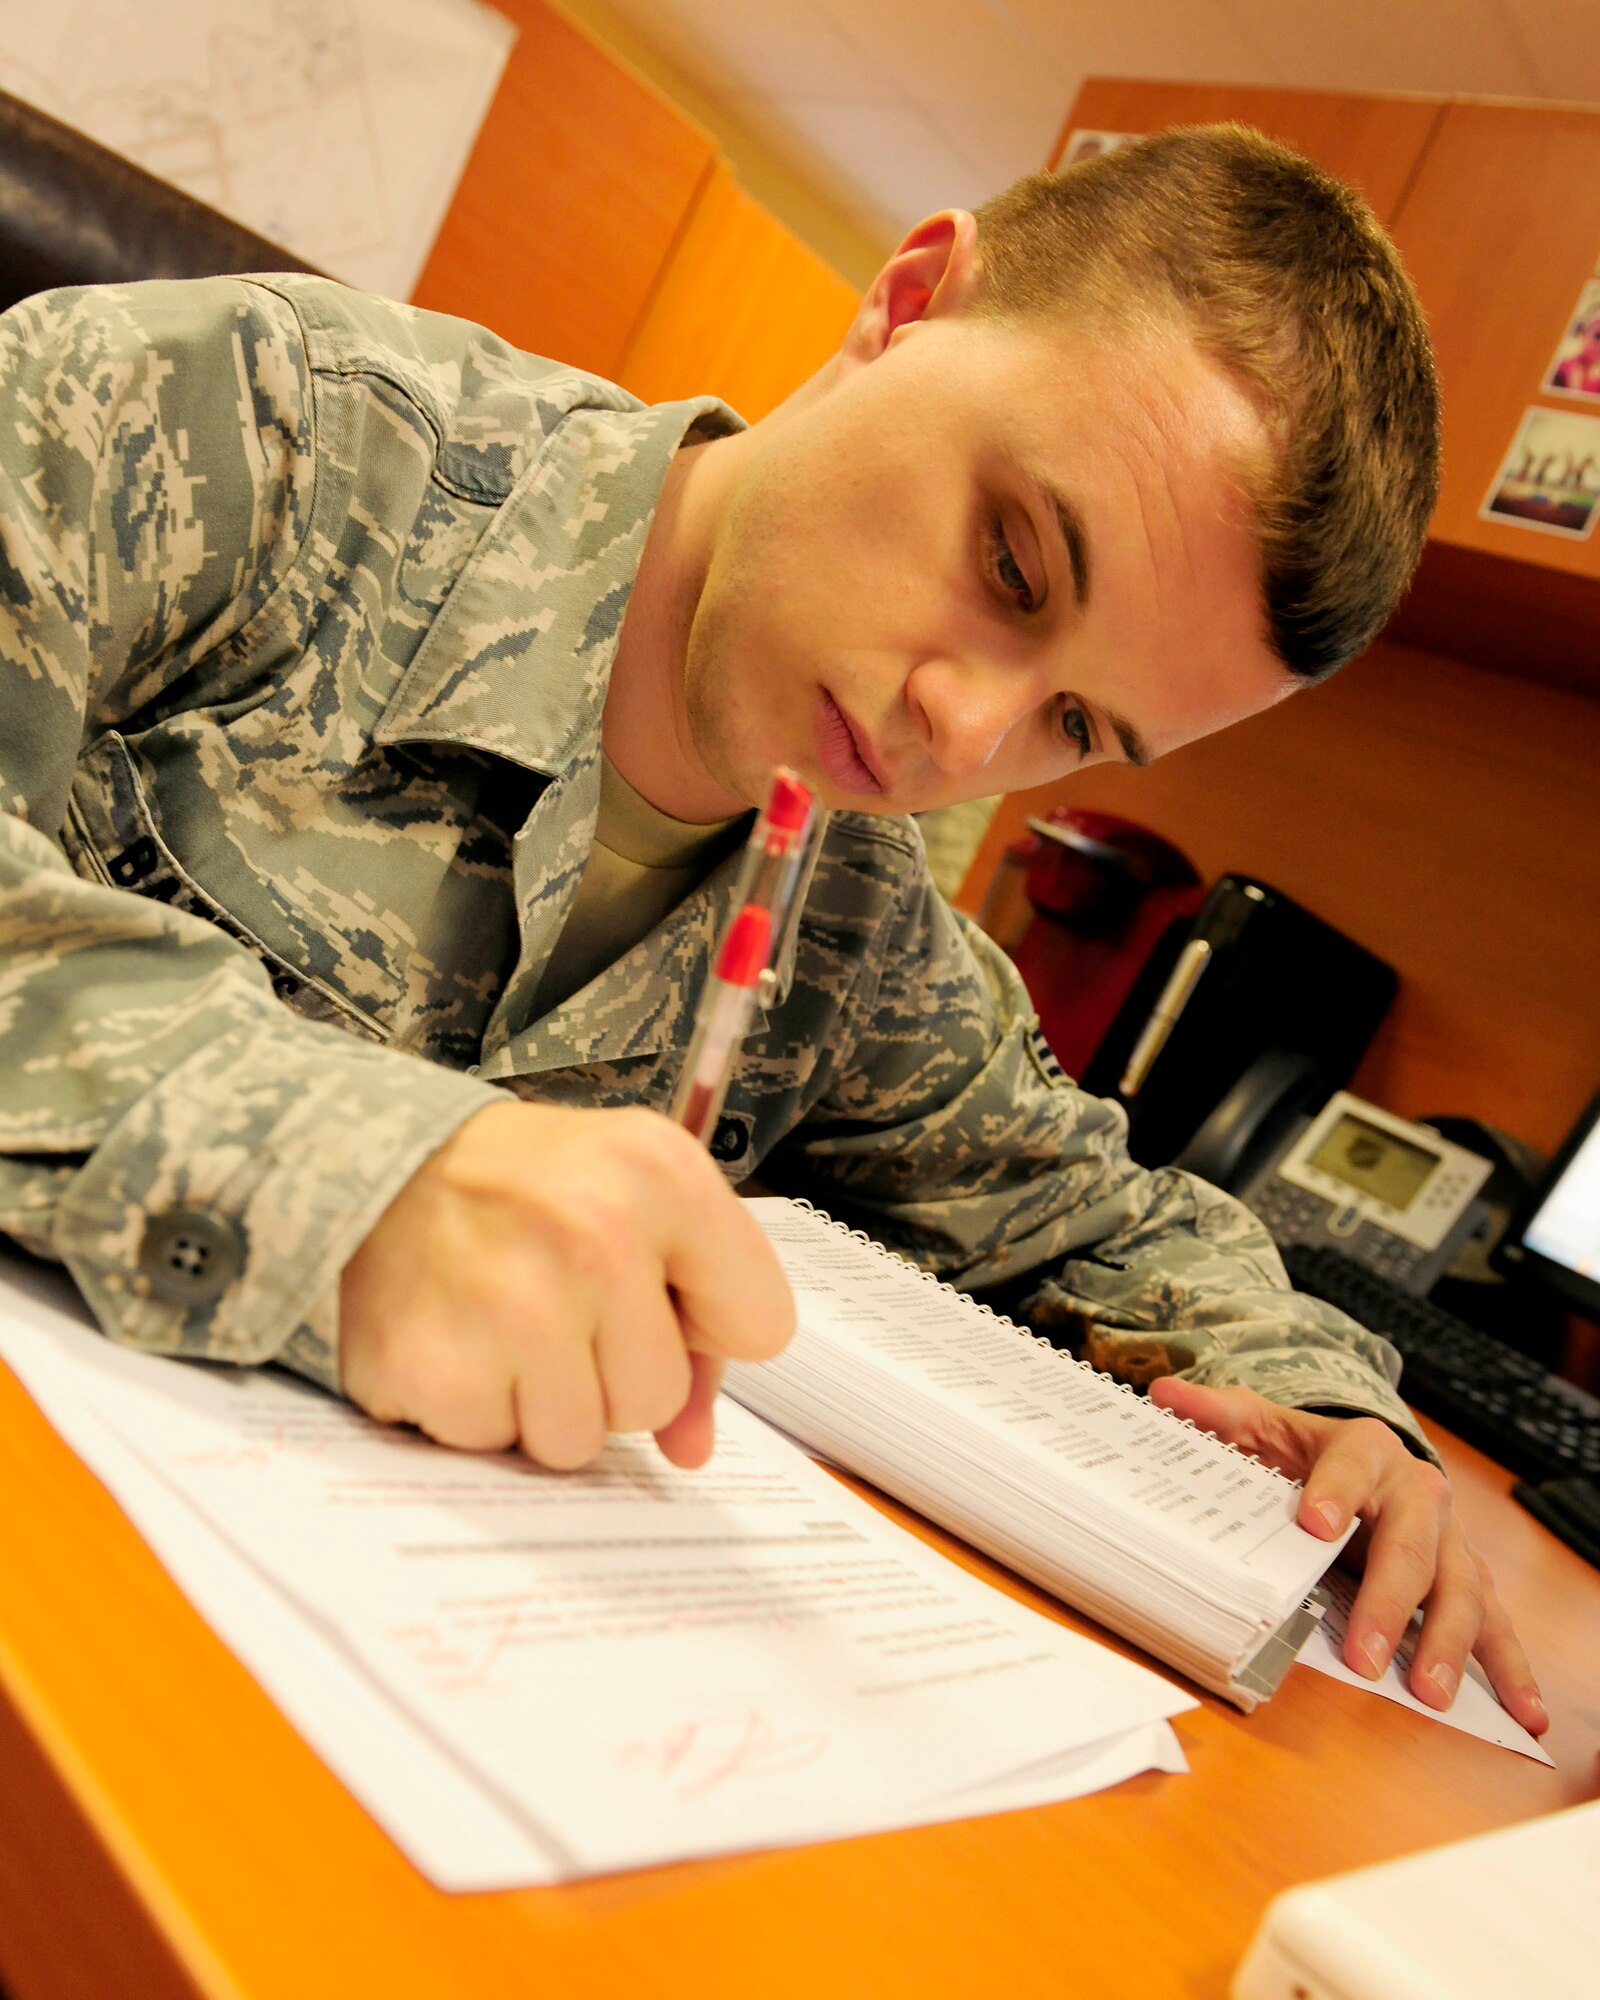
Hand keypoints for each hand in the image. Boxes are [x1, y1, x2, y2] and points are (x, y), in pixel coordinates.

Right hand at [339, 1100, 793, 1470]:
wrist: (383, 1161)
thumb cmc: (531, 1187)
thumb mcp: (637, 1199)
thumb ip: (694, 1322)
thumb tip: (691, 1450)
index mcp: (662, 1175)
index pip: (763, 1326)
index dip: (709, 1326)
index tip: (660, 1293)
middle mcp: (592, 1235)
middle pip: (660, 1400)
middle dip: (616, 1373)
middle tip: (564, 1308)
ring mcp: (509, 1307)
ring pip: (578, 1441)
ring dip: (544, 1401)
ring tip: (508, 1324)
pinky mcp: (433, 1367)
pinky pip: (492, 1446)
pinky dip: (474, 1408)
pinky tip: (458, 1338)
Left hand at [1148, 1377, 1548, 1736]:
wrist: (1366, 1461)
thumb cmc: (1308, 1453)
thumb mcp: (1262, 1425)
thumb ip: (1217, 1414)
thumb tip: (1164, 1395)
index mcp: (1366, 1450)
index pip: (1352, 1467)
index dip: (1335, 1492)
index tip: (1314, 1524)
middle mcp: (1418, 1493)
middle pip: (1411, 1547)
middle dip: (1389, 1601)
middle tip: (1365, 1652)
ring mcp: (1450, 1541)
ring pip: (1460, 1591)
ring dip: (1449, 1644)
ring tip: (1430, 1692)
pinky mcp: (1468, 1580)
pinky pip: (1494, 1624)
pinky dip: (1511, 1668)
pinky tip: (1524, 1712)